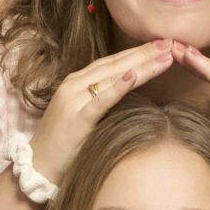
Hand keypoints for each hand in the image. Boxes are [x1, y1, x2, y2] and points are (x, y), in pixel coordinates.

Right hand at [29, 43, 174, 183]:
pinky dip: (118, 87)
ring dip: (141, 65)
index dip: (137, 52)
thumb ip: (100, 101)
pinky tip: (134, 76)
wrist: (38, 167)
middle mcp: (73, 85)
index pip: (112, 62)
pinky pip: (101, 101)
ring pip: (112, 77)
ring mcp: (73, 100)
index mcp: (76, 82)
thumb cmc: (63, 145)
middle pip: (115, 64)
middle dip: (145, 53)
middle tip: (170, 42)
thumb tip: (130, 93)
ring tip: (165, 56)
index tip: (161, 44)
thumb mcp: (83, 115)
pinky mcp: (76, 119)